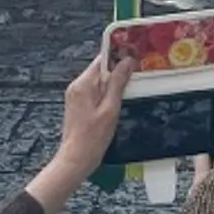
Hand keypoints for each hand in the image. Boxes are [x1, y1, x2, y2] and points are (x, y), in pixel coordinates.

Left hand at [61, 42, 137, 167]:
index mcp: (83, 84)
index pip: (102, 59)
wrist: (76, 159)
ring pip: (99, 81)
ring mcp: (76, 96)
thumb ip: (118, 83)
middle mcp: (77, 86)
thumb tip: (127, 61)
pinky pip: (95, 91)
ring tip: (132, 87)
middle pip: (101, 69)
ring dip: (114, 82)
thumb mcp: (110, 109)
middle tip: (138, 72)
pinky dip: (107, 92)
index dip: (119, 55)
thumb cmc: (93, 137)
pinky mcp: (78, 105)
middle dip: (119, 70)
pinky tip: (118, 101)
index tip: (135, 53)